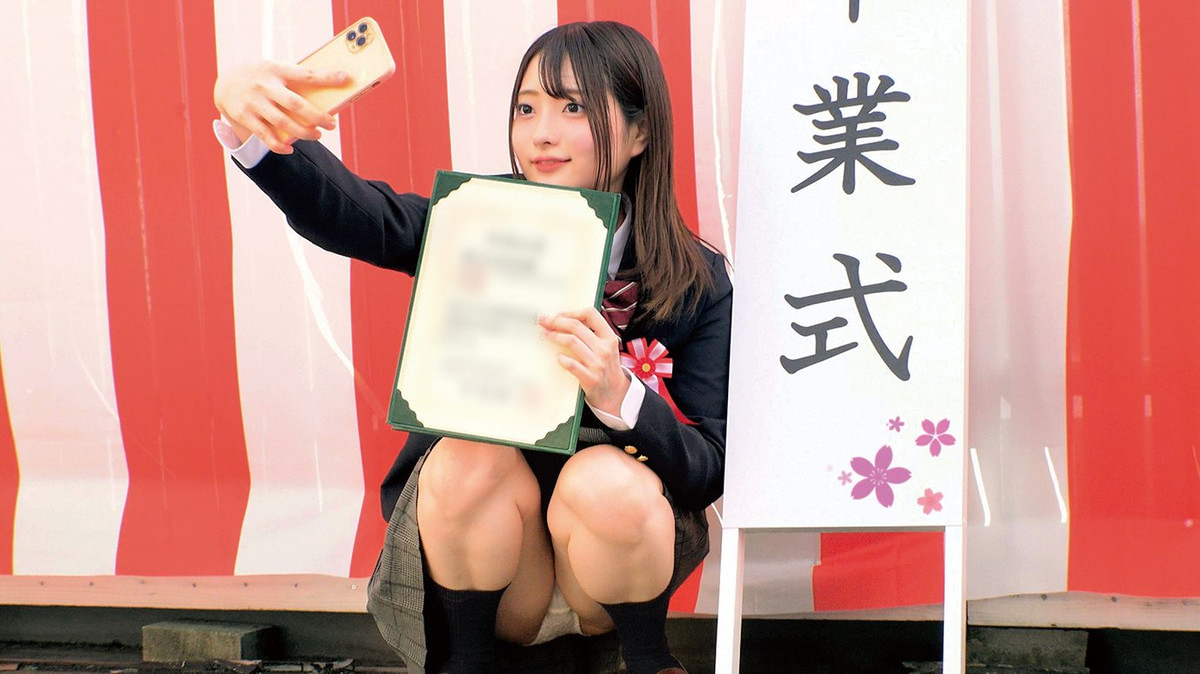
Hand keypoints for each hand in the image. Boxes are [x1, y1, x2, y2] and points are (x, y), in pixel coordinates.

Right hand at [213, 60, 347, 153]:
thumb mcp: (275, 71)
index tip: (345, 78)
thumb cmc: (261, 78)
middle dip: (317, 116)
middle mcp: (264, 85)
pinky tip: (290, 149)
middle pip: (296, 104)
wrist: (225, 83)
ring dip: (303, 132)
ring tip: (317, 135)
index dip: (327, 77)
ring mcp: (254, 102)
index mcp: (276, 69)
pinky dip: (279, 145)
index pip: (306, 74)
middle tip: (332, 124)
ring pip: (283, 122)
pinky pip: (265, 135)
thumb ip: (296, 80)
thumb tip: (327, 93)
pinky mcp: (244, 116)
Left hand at [539, 308, 629, 416]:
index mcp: (609, 337)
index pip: (591, 314)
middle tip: (544, 321)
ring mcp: (598, 364)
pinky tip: (558, 357)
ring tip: (545, 335)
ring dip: (554, 336)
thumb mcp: (607, 347)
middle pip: (576, 326)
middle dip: (556, 322)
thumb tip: (566, 319)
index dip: (572, 312)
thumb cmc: (606, 366)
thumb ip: (593, 334)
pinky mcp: (590, 378)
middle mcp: (604, 348)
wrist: (615, 393)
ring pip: (571, 341)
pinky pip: (571, 364)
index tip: (558, 315)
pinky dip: (562, 359)